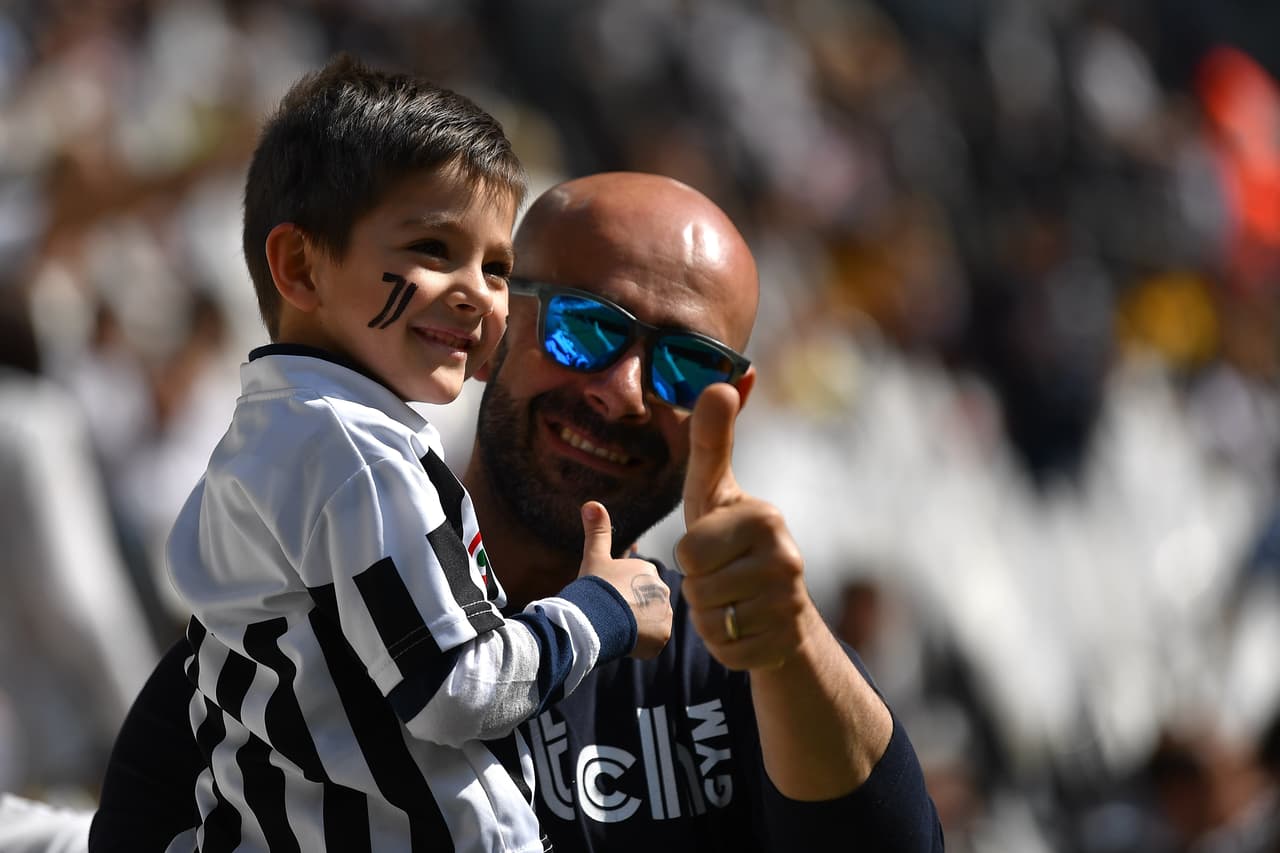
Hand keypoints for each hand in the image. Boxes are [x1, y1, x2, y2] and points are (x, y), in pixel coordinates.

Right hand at [578, 500, 672, 658]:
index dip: (620, 593)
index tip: (608, 599)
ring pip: (651, 623)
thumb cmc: (594, 587)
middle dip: (630, 611)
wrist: (593, 619)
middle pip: (646, 604)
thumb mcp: (594, 557)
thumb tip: (592, 502)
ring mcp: (665, 614)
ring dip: (637, 628)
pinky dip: (639, 644)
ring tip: (616, 628)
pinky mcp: (662, 636)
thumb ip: (597, 532)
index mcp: (648, 569)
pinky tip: (624, 640)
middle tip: (610, 615)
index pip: (636, 585)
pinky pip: (652, 642)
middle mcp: (663, 589)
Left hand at [676, 383, 808, 670]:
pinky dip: (723, 644)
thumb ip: (711, 439)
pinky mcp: (784, 643)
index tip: (713, 544)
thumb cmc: (731, 535)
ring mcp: (790, 604)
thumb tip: (719, 383)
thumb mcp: (715, 489)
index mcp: (766, 517)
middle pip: (696, 587)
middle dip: (695, 584)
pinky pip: (726, 651)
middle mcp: (787, 558)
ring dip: (708, 614)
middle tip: (720, 572)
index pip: (690, 549)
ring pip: (710, 621)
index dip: (690, 552)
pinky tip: (742, 625)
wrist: (776, 601)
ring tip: (731, 596)